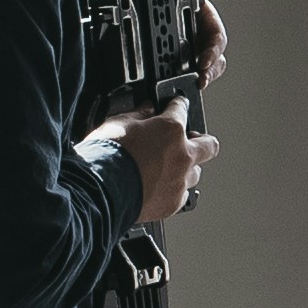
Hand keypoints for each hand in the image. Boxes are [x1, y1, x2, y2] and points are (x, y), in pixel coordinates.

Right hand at [95, 102, 215, 213]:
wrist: (98, 190)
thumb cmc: (105, 156)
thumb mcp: (118, 123)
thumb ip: (138, 115)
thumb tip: (146, 109)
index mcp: (171, 129)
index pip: (182, 109)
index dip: (178, 105)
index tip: (177, 105)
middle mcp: (182, 155)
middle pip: (209, 145)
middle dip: (201, 140)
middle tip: (189, 139)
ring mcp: (180, 181)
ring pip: (196, 173)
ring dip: (187, 168)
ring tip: (171, 168)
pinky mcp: (173, 203)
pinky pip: (182, 195)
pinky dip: (174, 190)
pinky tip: (161, 188)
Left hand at [124, 0, 232, 79]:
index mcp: (201, 15)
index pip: (216, 38)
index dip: (214, 51)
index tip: (204, 61)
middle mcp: (192, 32)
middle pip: (211, 59)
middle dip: (208, 72)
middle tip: (200, 80)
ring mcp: (175, 45)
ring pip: (193, 69)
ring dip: (193, 79)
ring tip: (184, 86)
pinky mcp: (157, 54)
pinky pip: (169, 71)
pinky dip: (171, 79)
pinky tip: (165, 85)